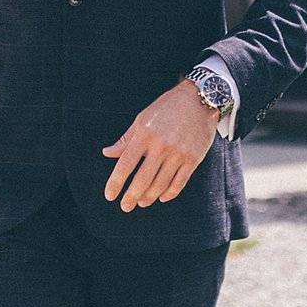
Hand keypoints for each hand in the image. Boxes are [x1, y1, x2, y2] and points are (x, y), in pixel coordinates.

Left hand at [101, 81, 217, 211]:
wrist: (199, 100)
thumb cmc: (167, 108)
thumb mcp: (142, 119)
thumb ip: (126, 139)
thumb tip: (107, 153)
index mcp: (145, 134)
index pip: (126, 163)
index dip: (116, 182)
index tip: (110, 195)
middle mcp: (161, 145)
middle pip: (143, 179)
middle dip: (131, 196)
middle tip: (125, 207)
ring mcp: (178, 154)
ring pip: (161, 184)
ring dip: (149, 197)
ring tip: (141, 203)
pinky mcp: (193, 159)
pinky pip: (179, 183)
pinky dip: (169, 193)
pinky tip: (161, 197)